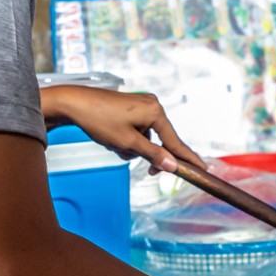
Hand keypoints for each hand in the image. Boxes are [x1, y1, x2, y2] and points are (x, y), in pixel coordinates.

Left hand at [41, 86, 204, 172]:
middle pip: (160, 140)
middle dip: (149, 154)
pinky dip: (128, 139)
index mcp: (155, 111)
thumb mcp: (127, 142)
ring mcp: (141, 105)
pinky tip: (113, 139)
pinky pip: (136, 130)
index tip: (202, 168)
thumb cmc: (99, 120)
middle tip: (149, 171)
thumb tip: (173, 165)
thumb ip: (152, 154)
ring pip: (145, 137)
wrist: (73, 103)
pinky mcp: (130, 108)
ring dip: (133, 147)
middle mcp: (152, 105)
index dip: (187, 157)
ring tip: (115, 145)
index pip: (175, 141)